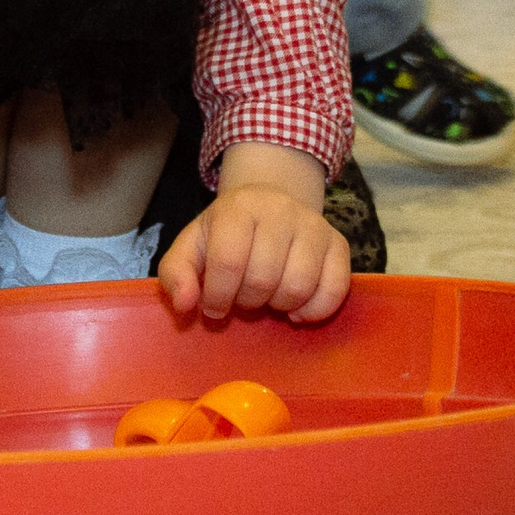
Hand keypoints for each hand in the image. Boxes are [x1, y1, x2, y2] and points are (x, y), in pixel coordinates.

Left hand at [159, 143, 350, 323]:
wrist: (268, 204)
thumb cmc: (225, 233)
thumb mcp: (191, 247)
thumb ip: (176, 274)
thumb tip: (185, 304)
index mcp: (238, 208)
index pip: (228, 261)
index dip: (218, 295)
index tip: (214, 305)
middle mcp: (280, 211)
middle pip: (263, 278)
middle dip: (247, 301)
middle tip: (242, 297)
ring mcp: (314, 225)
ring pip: (299, 286)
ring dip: (278, 306)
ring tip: (267, 298)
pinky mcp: (339, 244)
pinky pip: (335, 290)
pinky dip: (313, 311)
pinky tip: (295, 308)